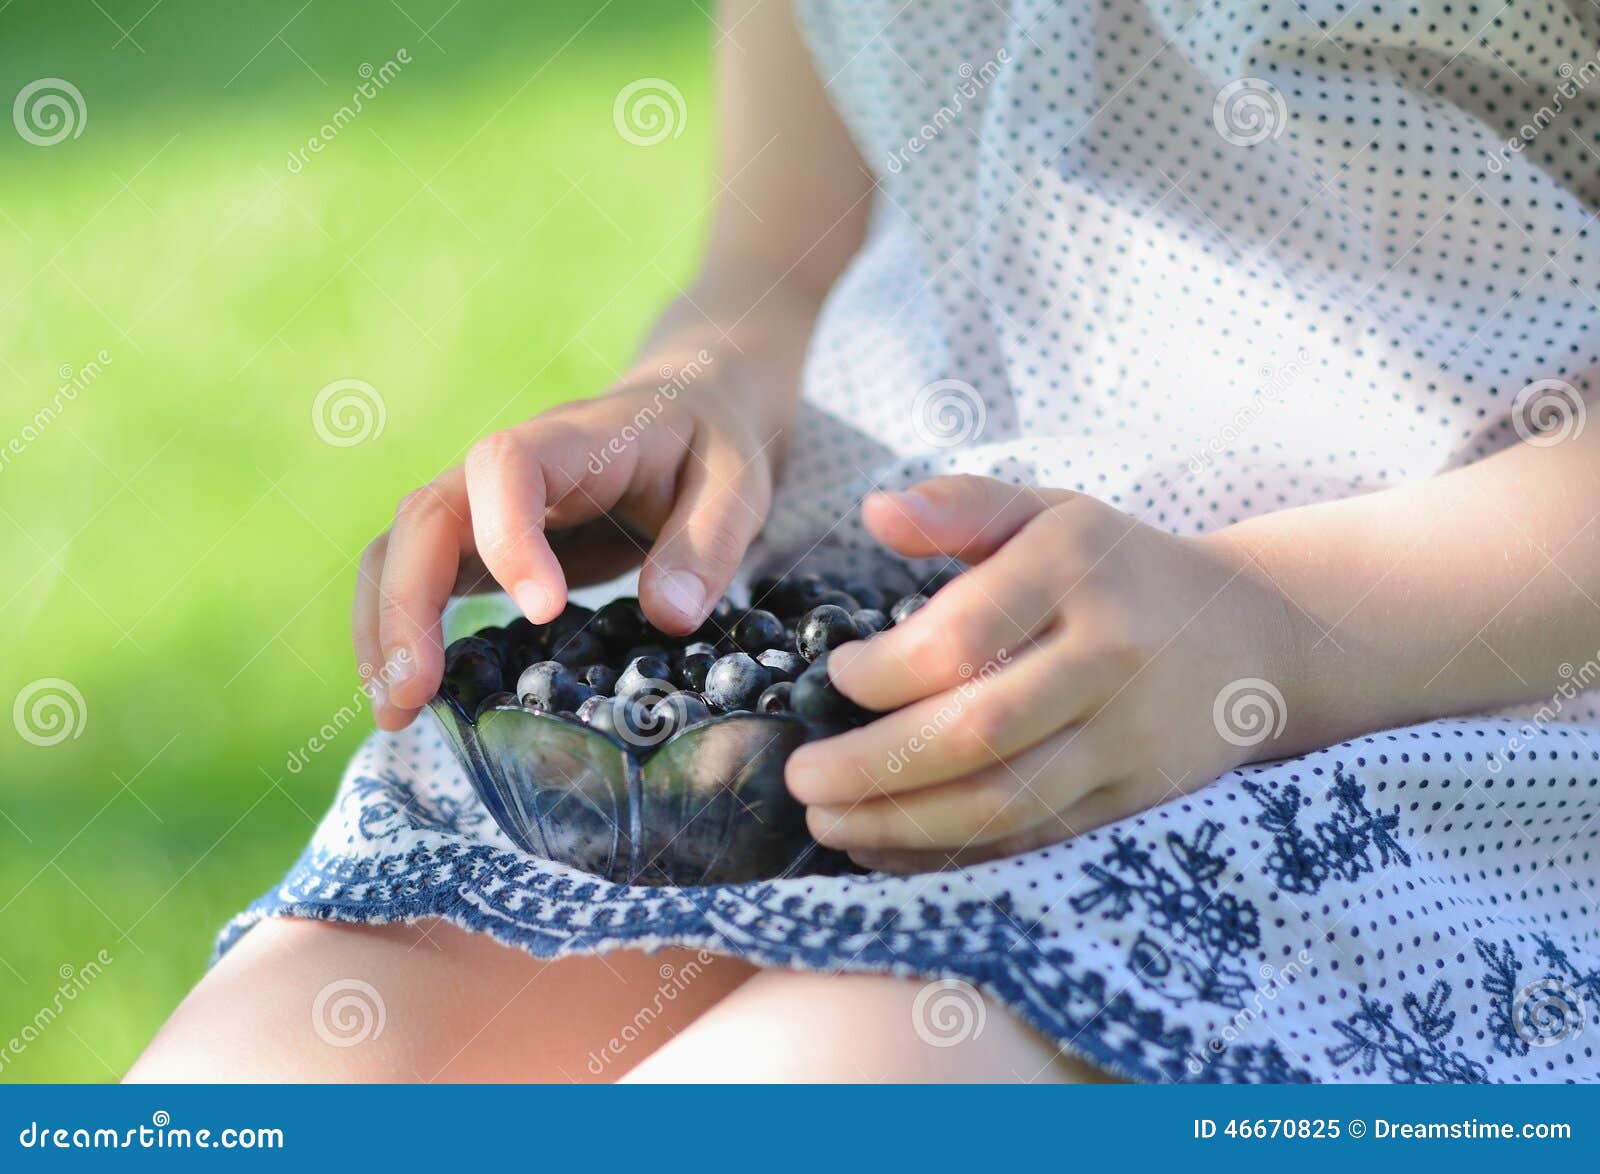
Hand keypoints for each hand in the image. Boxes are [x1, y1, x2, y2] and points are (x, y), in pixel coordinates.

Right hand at [354, 355, 778, 729]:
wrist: (687, 410)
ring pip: (400, 548)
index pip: (508, 463)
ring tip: (396, 713)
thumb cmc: (710, 448)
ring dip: (384, 628)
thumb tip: (669, 616)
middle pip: (426, 515)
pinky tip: (411, 699)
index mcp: (576, 438)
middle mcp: (508, 468)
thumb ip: (709, 543)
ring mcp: (482, 505)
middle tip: (414, 694)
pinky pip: (417, 579)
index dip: (509, 535)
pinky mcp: (479, 545)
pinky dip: (399, 634)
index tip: (546, 610)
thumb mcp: (738, 485)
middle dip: (408, 604)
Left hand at [783, 475, 1301, 872]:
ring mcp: (1127, 736)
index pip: (961, 637)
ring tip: (829, 823)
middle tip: (801, 779)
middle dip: (874, 767)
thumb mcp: (1048, 513)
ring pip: (1003, 801)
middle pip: (976, 732)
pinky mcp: (1133, 797)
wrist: (1248, 636)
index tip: (835, 678)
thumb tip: (873, 512)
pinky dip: (953, 853)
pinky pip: (1033, 838)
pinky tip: (889, 846)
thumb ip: (960, 505)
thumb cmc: (1116, 568)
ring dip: (901, 824)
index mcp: (1076, 570)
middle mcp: (1108, 656)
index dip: (882, 672)